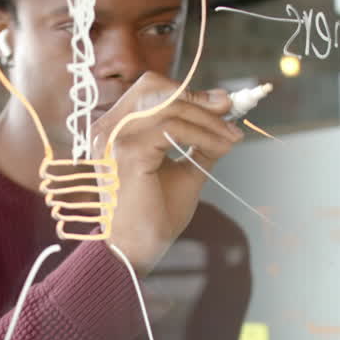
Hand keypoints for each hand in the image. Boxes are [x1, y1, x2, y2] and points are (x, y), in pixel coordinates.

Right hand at [92, 74, 242, 273]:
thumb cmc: (153, 216)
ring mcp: (115, 138)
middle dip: (198, 97)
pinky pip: (175, 129)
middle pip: (155, 88)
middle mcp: (108, 128)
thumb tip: (224, 120)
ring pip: (170, 108)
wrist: (137, 251)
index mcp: (114, 129)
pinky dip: (205, 136)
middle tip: (230, 109)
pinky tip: (221, 149)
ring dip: (209, 121)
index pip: (149, 91)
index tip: (222, 103)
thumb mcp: (183, 171)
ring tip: (232, 139)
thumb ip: (197, 144)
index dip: (187, 91)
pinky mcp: (127, 151)